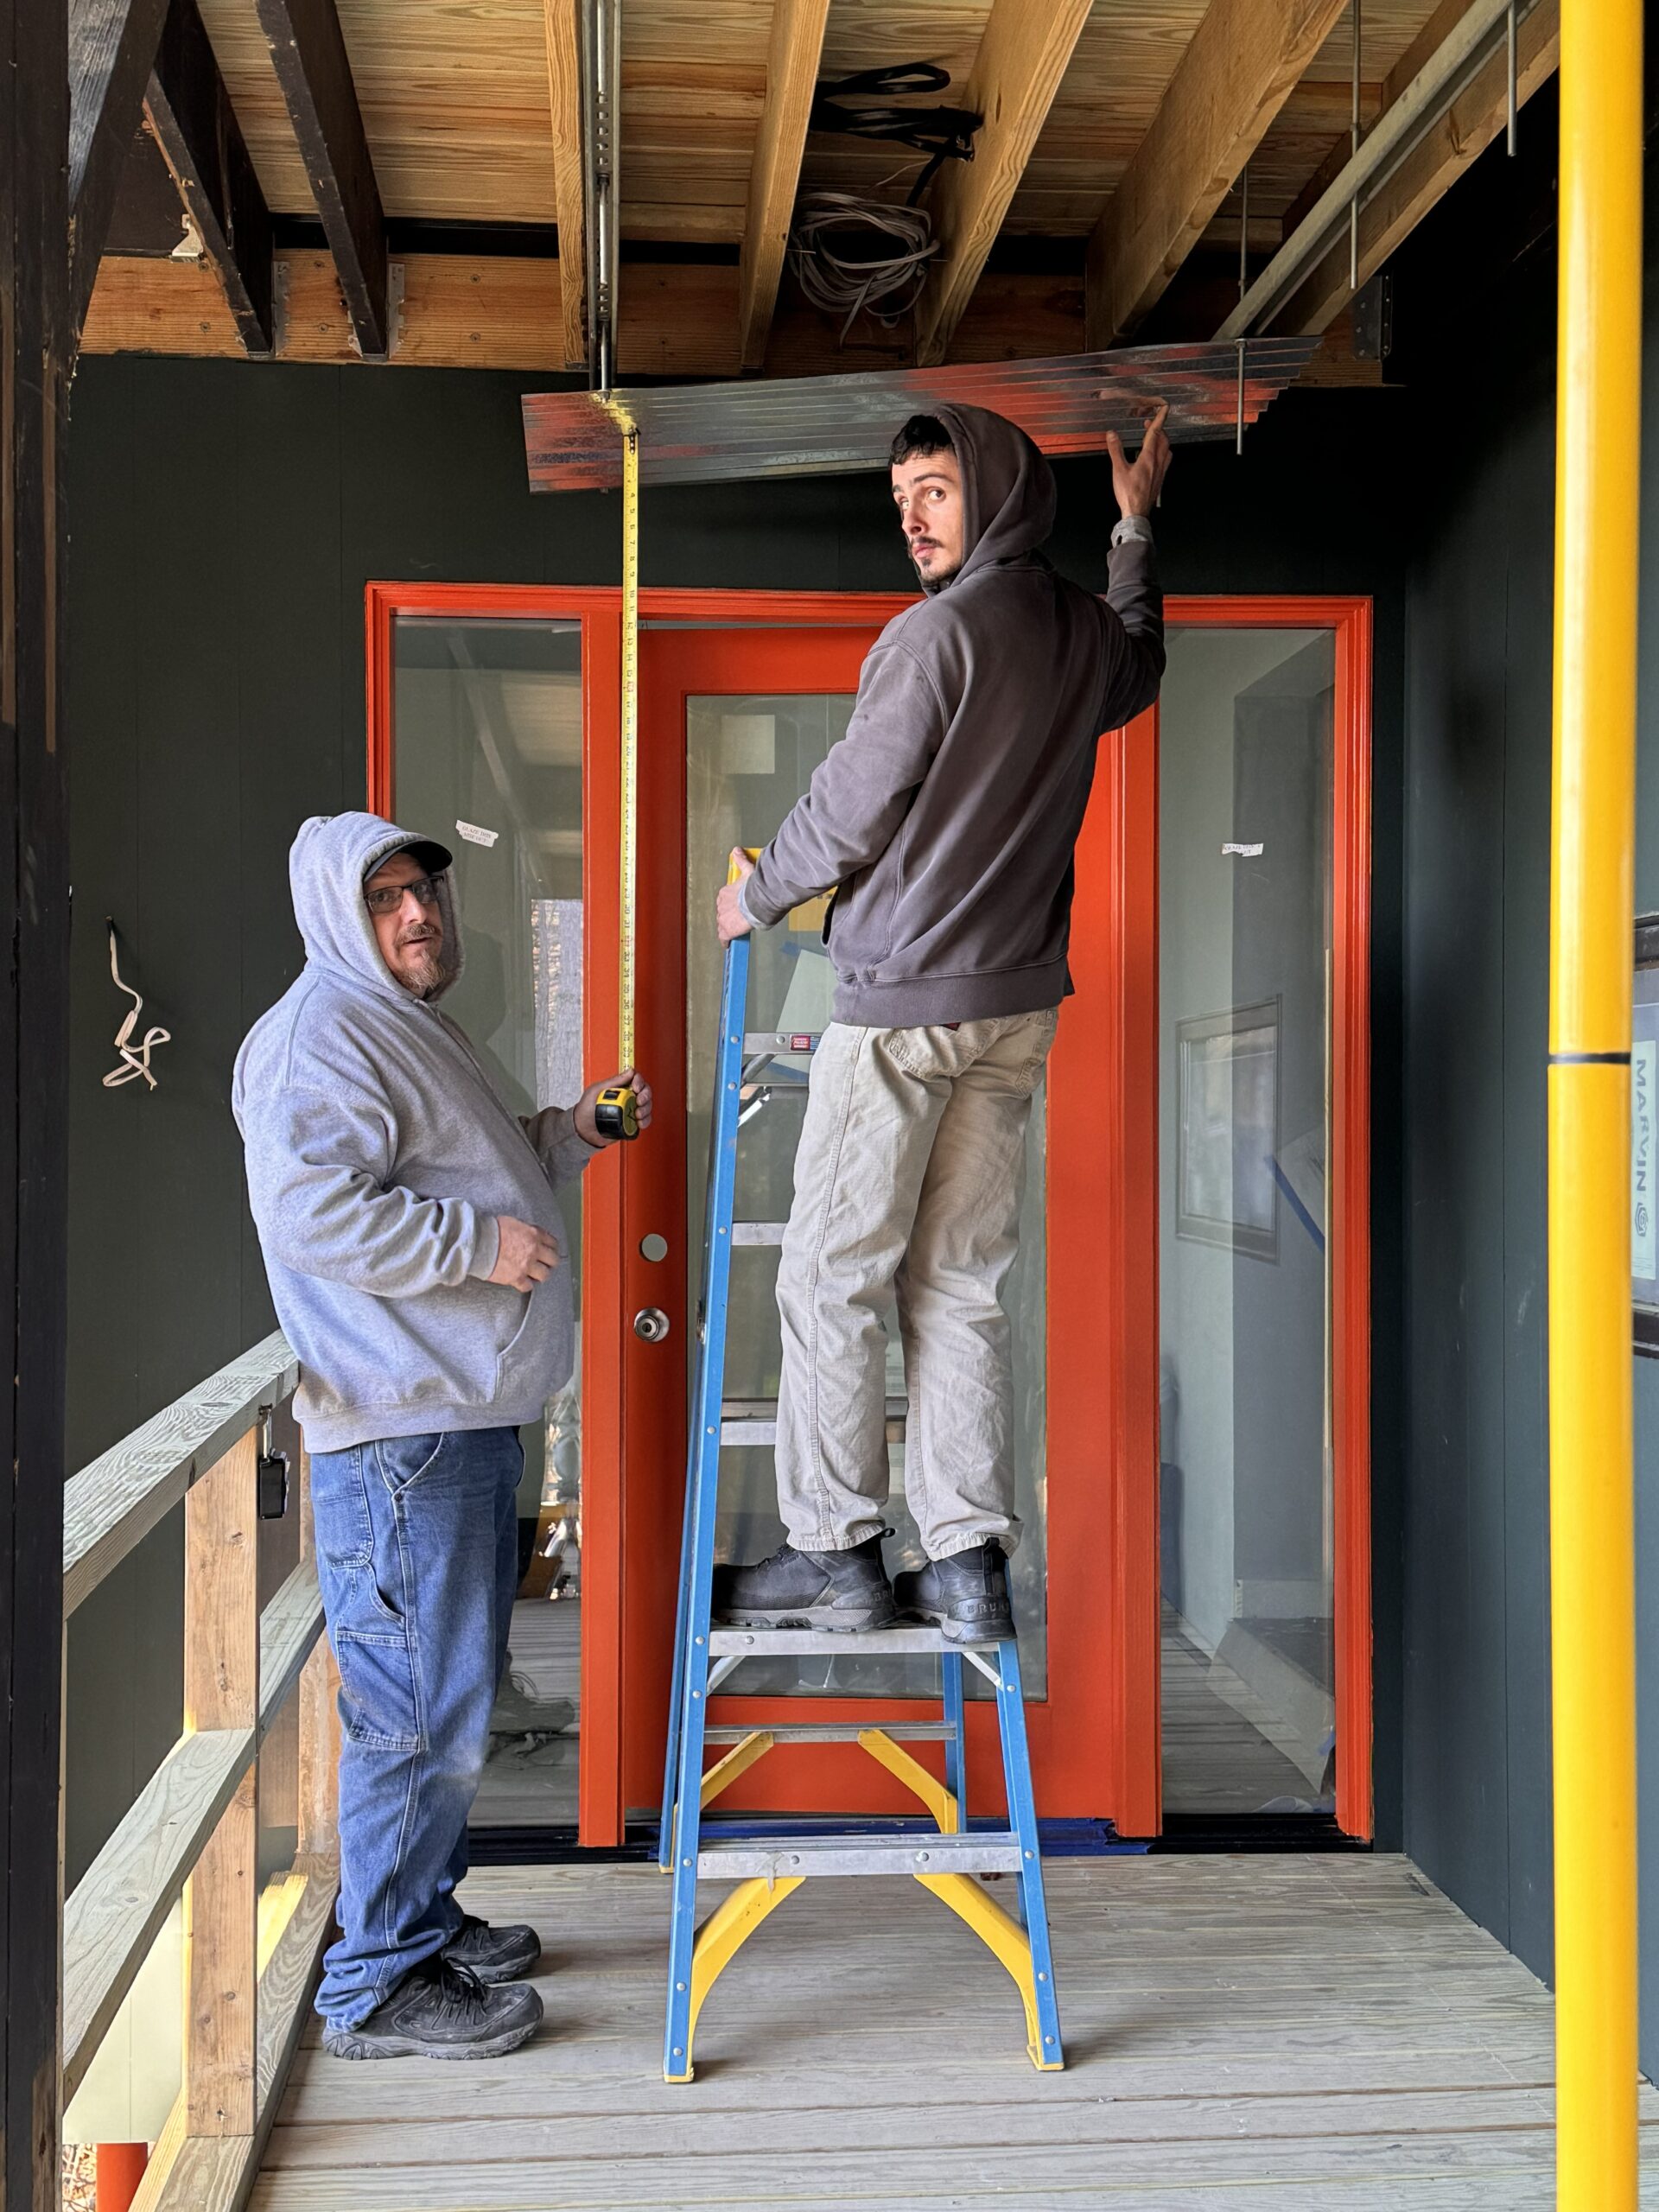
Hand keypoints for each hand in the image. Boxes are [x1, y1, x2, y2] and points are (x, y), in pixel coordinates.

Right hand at [489, 1215, 558, 1289]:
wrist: (477, 1242)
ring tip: (534, 1274)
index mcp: (534, 1234)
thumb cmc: (491, 1230)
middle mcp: (534, 1250)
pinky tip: (522, 1282)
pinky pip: (528, 1286)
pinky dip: (525, 1285)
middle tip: (544, 1264)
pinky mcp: (516, 1278)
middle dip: (549, 1262)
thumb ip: (526, 1230)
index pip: (553, 1243)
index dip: (551, 1248)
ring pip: (544, 1275)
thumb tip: (530, 1235)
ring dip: (539, 1275)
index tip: (549, 1251)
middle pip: (553, 1260)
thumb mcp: (514, 1222)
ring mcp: (526, 1265)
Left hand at [574, 1067, 654, 1144]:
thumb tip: (629, 1071)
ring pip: (647, 1106)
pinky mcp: (632, 1123)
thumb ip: (613, 1081)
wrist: (583, 1131)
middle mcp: (627, 1098)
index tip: (636, 1088)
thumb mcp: (596, 1090)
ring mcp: (630, 1110)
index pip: (636, 1079)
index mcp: (619, 1088)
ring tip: (637, 1114)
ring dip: (646, 1109)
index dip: (639, 1082)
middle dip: (645, 1096)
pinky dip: (645, 1121)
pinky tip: (639, 1122)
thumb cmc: (586, 1110)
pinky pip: (644, 1120)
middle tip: (639, 1101)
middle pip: (645, 1092)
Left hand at [717, 849, 755, 945]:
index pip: (724, 900)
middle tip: (739, 917)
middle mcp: (721, 906)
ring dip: (728, 926)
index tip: (737, 905)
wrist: (756, 902)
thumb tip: (736, 851)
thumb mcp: (747, 871)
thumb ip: (741, 861)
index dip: (731, 903)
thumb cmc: (753, 888)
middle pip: (723, 912)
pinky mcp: (727, 930)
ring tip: (735, 929)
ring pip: (722, 924)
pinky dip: (725, 941)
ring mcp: (723, 919)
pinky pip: (723, 937)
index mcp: (725, 893)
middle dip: (730, 915)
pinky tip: (727, 944)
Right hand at [1105, 400, 1171, 519]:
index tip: (1163, 409)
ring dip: (1162, 441)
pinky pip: (1166, 461)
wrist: (1137, 513)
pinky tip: (1155, 458)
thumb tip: (1112, 434)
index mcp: (1148, 458)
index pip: (1155, 433)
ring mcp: (1161, 472)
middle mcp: (1158, 463)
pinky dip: (1162, 453)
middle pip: (1164, 440)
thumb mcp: (1118, 470)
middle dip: (1158, 429)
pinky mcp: (1160, 479)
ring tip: (1154, 438)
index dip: (1159, 420)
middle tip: (1150, 424)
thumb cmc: (1128, 493)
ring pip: (1167, 451)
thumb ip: (1116, 450)